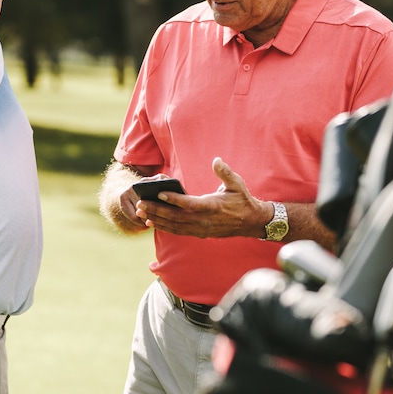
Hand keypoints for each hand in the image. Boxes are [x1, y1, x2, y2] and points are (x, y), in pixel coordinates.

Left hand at [136, 158, 267, 237]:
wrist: (252, 222)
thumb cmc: (242, 200)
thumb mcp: (237, 184)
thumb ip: (225, 172)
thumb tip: (216, 160)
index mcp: (212, 206)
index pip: (189, 204)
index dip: (174, 199)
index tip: (159, 194)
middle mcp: (204, 220)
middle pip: (176, 217)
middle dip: (157, 211)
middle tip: (140, 204)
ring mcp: (201, 229)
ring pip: (174, 226)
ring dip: (157, 220)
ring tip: (141, 213)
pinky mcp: (199, 233)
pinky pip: (178, 231)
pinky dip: (164, 227)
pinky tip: (152, 223)